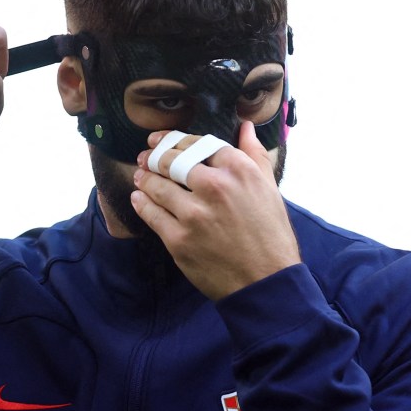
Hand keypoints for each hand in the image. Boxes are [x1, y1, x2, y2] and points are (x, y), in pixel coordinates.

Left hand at [131, 122, 301, 299]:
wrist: (266, 282)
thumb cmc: (271, 235)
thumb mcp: (270, 188)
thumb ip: (254, 154)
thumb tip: (246, 127)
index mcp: (238, 170)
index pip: (198, 143)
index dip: (175, 139)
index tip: (161, 139)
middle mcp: (214, 187)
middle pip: (172, 161)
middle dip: (154, 156)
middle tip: (145, 156)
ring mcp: (194, 214)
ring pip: (157, 185)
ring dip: (144, 177)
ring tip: (139, 175)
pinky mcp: (179, 240)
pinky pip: (151, 214)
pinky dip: (142, 202)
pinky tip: (139, 198)